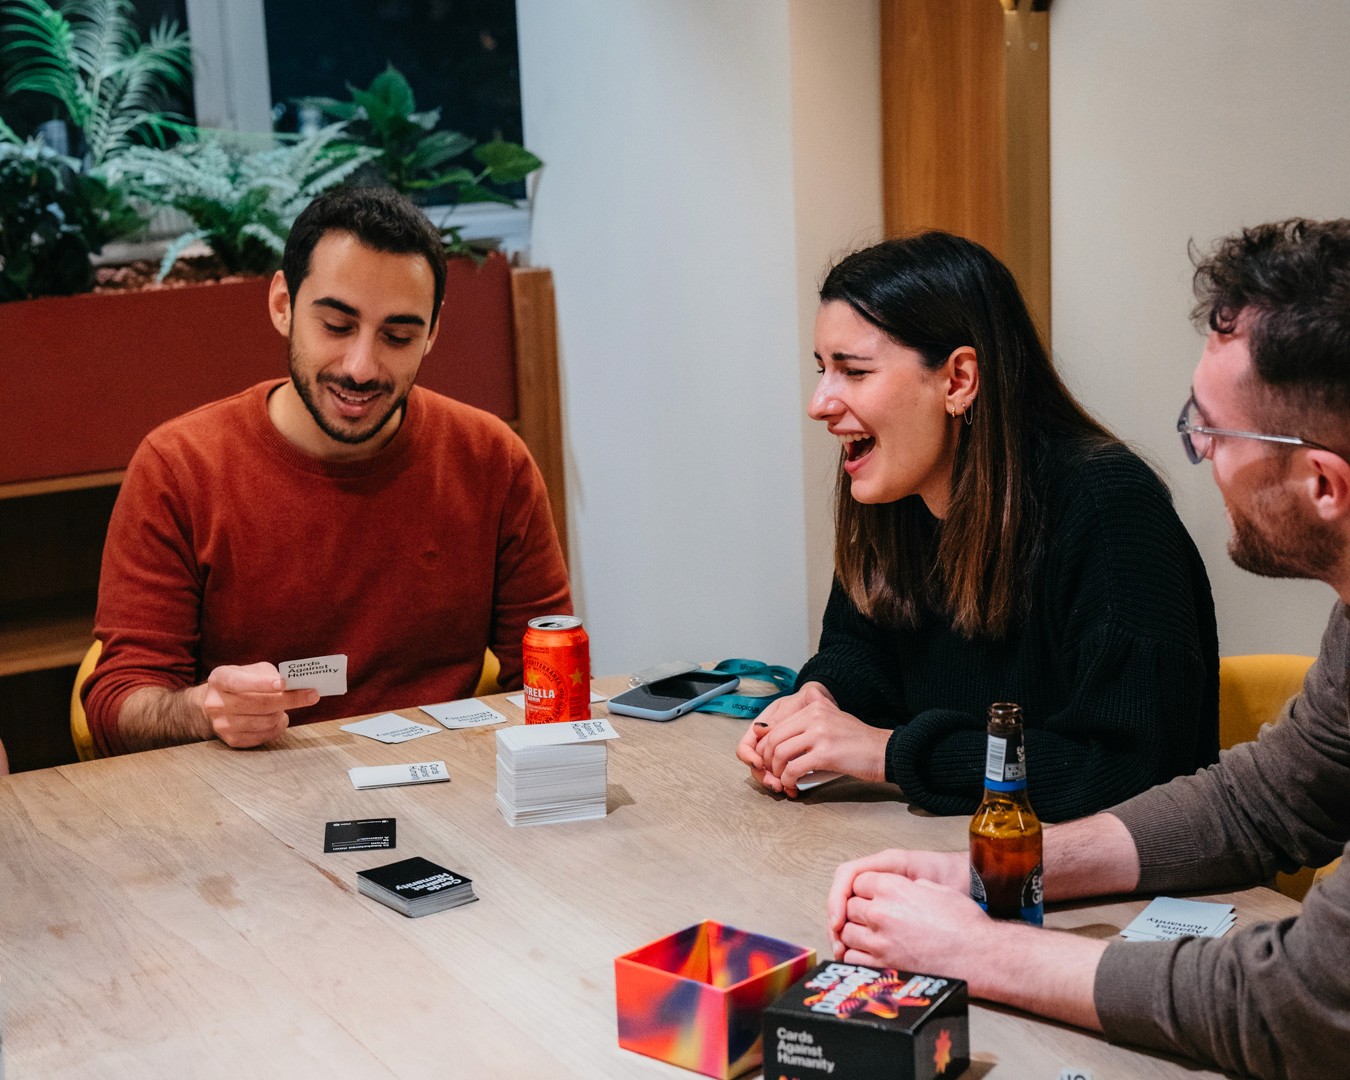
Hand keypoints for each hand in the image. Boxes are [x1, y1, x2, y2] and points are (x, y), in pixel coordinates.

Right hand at [196, 662, 318, 747]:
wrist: (218, 703)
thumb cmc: (242, 683)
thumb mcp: (251, 670)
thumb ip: (270, 675)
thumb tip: (295, 685)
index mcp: (220, 679)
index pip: (240, 682)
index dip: (262, 684)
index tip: (284, 683)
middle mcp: (216, 703)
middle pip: (259, 704)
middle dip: (289, 700)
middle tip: (311, 695)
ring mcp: (222, 724)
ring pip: (265, 721)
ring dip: (282, 713)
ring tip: (284, 707)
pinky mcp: (232, 740)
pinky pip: (264, 736)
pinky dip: (278, 727)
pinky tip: (278, 719)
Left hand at [749, 684, 889, 794]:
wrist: (884, 752)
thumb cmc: (857, 742)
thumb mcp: (831, 720)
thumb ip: (805, 722)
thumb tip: (768, 731)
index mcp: (814, 707)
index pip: (776, 726)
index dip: (766, 747)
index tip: (768, 761)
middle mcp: (815, 716)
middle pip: (773, 739)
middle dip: (767, 760)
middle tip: (771, 774)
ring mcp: (820, 734)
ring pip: (780, 753)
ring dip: (776, 772)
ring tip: (782, 781)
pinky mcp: (826, 754)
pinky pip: (793, 768)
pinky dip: (788, 780)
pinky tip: (792, 785)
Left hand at [836, 870, 991, 975]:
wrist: (978, 956)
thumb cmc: (964, 924)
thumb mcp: (936, 889)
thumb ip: (908, 886)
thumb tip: (900, 888)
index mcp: (892, 888)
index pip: (858, 881)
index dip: (865, 889)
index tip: (871, 895)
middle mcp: (881, 913)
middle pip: (849, 906)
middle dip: (858, 910)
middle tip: (871, 916)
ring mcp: (879, 942)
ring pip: (846, 933)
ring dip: (855, 933)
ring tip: (869, 935)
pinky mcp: (883, 966)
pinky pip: (852, 958)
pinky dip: (856, 955)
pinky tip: (868, 954)